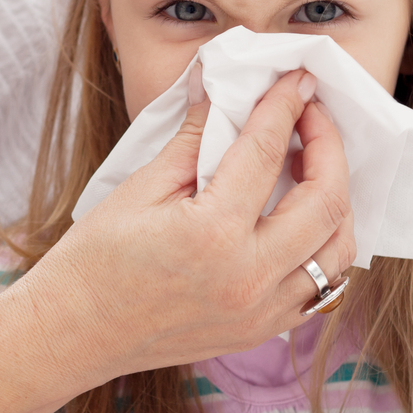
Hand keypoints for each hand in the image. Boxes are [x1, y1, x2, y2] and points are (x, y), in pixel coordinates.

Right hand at [19, 68, 354, 383]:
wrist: (74, 333)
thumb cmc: (95, 260)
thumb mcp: (141, 187)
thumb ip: (194, 136)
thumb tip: (219, 86)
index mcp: (213, 234)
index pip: (266, 152)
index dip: (285, 106)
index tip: (297, 80)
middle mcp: (249, 277)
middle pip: (326, 201)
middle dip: (329, 146)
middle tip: (312, 116)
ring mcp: (261, 312)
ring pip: (338, 250)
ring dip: (338, 199)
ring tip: (314, 167)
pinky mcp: (260, 330)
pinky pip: (321, 287)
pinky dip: (324, 246)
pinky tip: (304, 218)